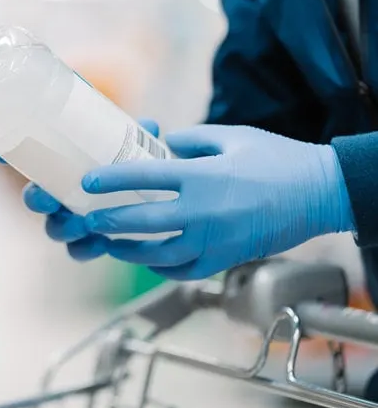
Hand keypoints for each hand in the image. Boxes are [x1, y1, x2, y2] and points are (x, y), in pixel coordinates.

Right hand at [4, 119, 161, 261]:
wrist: (148, 190)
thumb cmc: (124, 158)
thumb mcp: (126, 141)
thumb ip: (134, 133)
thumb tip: (153, 126)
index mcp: (59, 167)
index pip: (30, 162)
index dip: (13, 159)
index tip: (9, 159)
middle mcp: (59, 196)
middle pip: (36, 202)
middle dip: (39, 200)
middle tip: (50, 198)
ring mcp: (71, 221)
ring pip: (57, 230)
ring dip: (65, 227)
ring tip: (82, 224)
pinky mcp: (88, 241)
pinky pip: (80, 251)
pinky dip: (87, 249)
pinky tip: (102, 244)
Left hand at [82, 125, 354, 279]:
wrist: (318, 193)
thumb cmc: (276, 158)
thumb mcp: (231, 136)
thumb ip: (190, 141)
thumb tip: (162, 145)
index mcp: (201, 177)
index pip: (143, 177)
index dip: (111, 179)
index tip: (88, 182)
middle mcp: (202, 212)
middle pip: (142, 221)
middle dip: (109, 221)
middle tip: (88, 220)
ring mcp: (213, 240)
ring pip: (158, 254)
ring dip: (129, 251)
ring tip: (110, 245)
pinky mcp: (225, 259)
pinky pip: (184, 271)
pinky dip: (162, 268)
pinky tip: (150, 261)